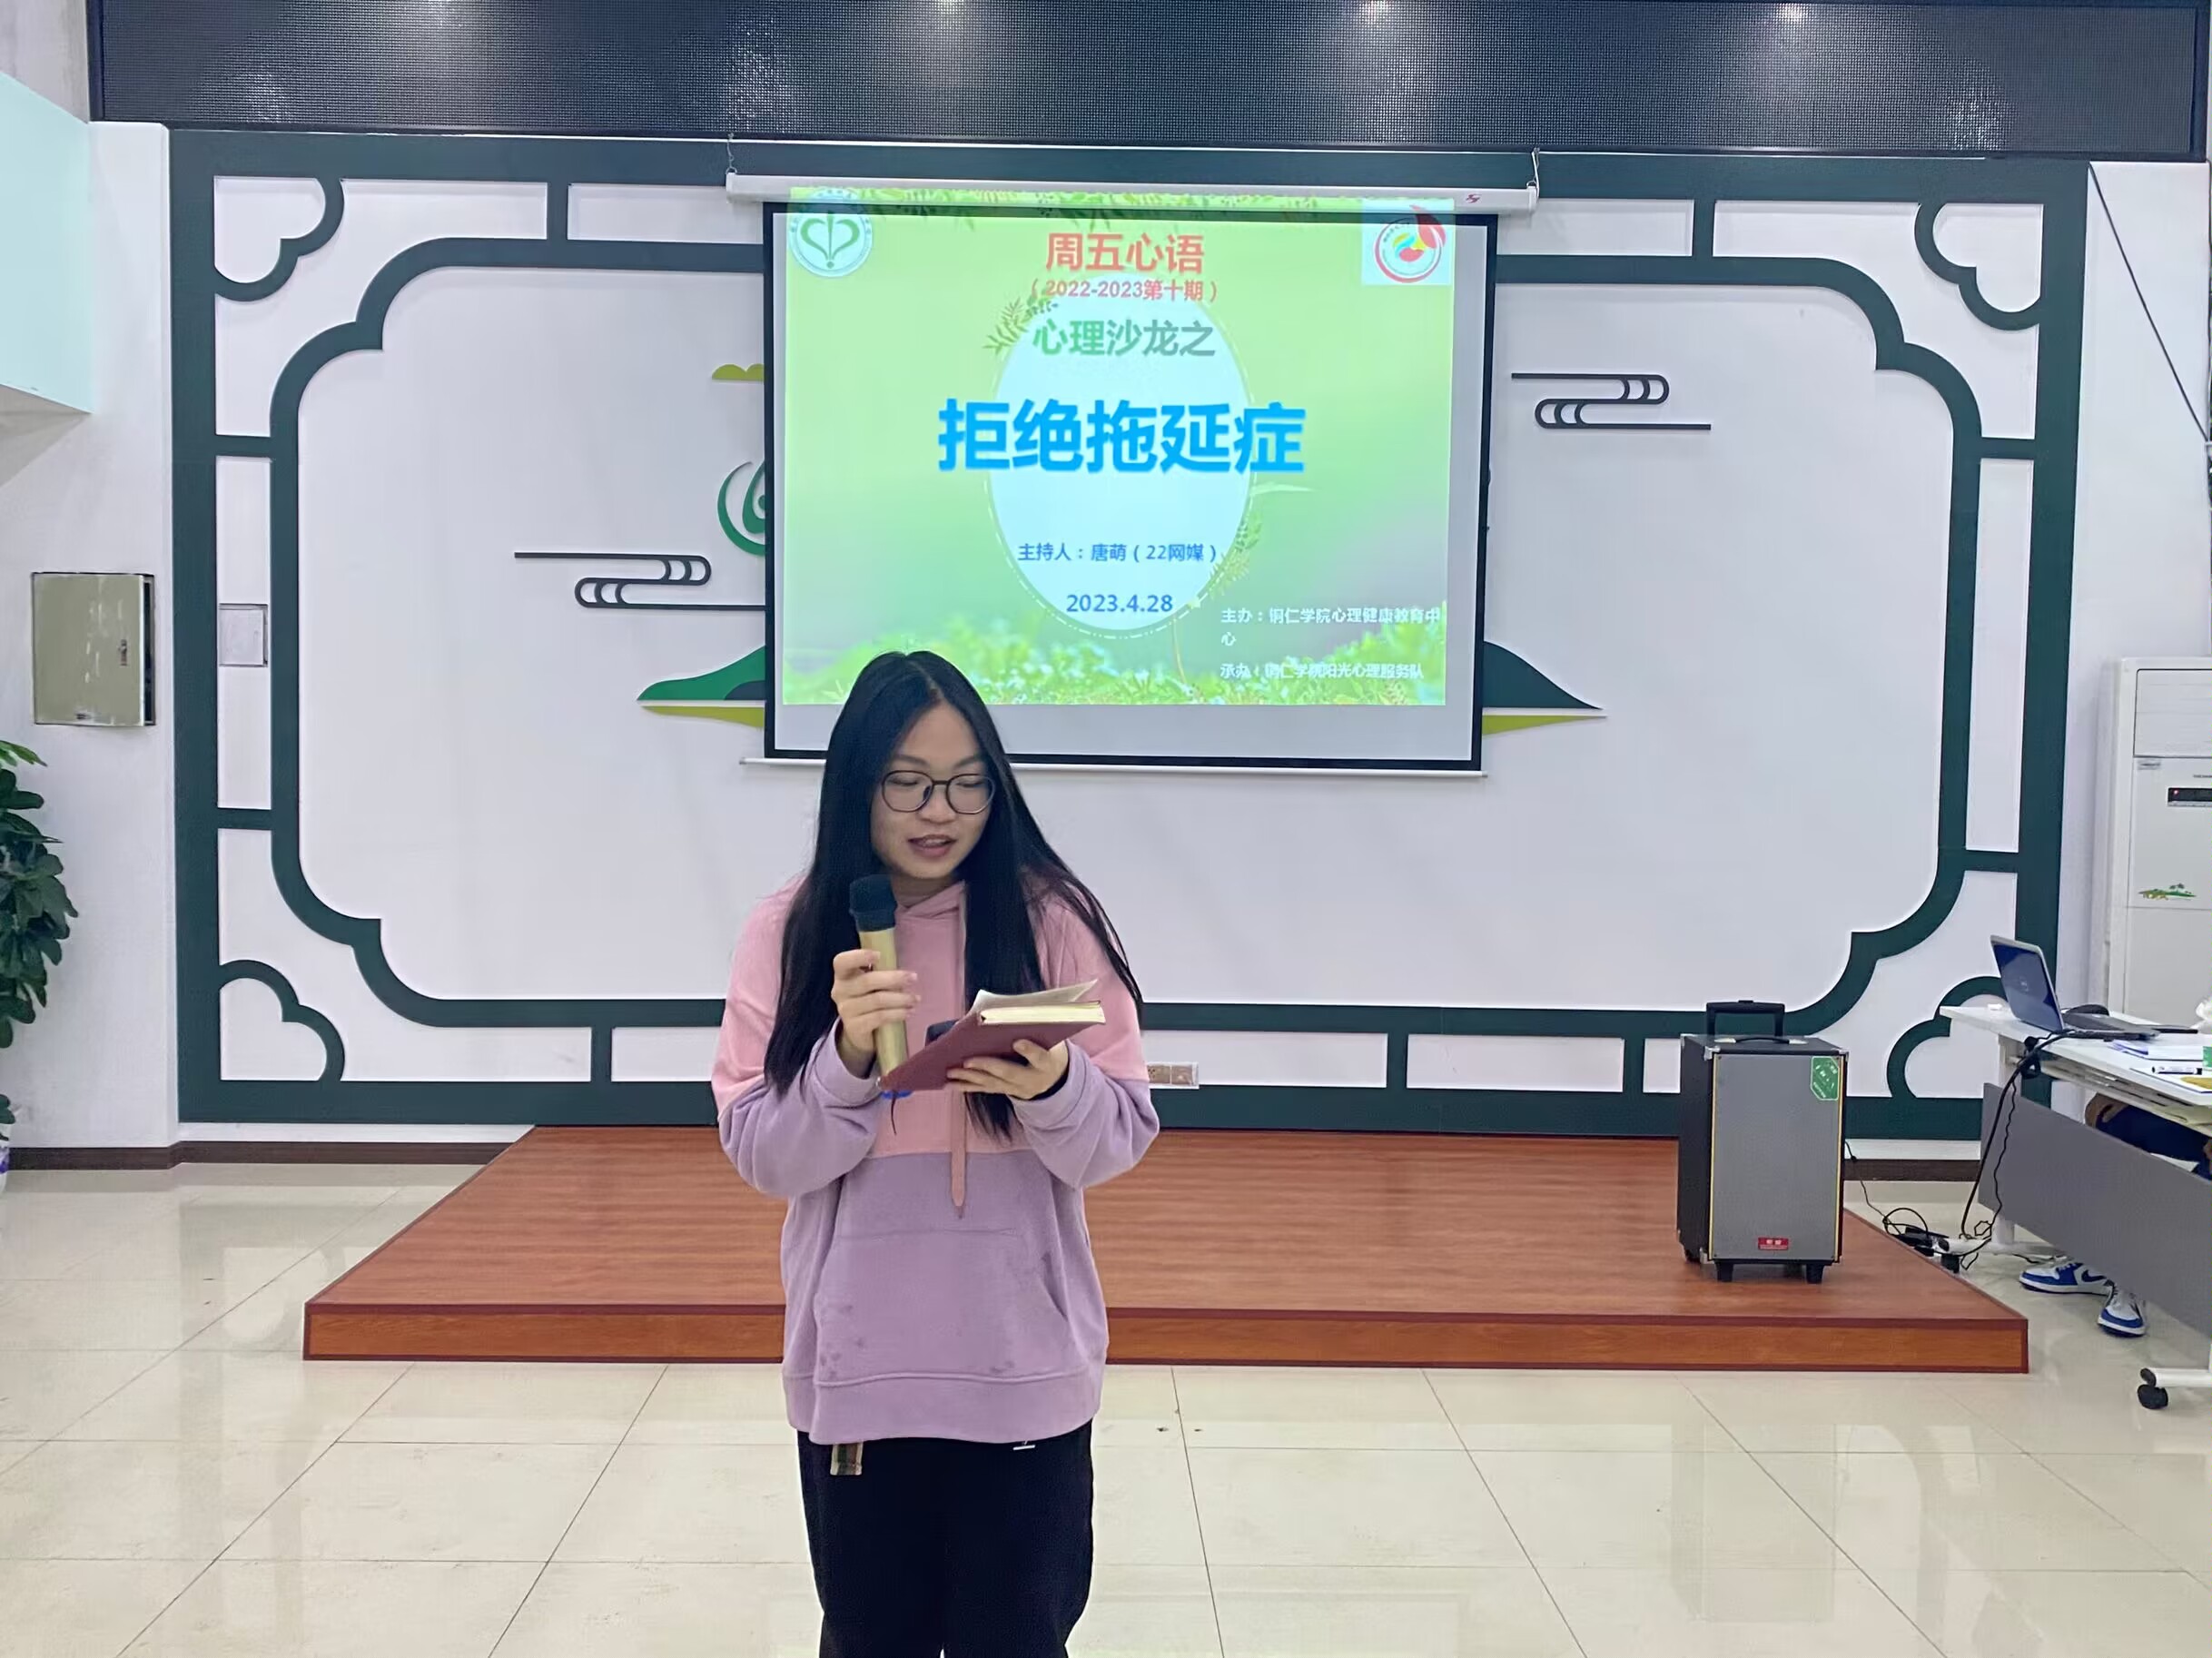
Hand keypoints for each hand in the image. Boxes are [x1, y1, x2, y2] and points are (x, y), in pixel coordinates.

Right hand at [830, 949, 918, 1077]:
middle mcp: (840, 991)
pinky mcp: (854, 1027)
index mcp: (843, 975)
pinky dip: (897, 1013)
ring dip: (901, 998)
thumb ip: (879, 973)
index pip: (842, 962)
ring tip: (915, 999)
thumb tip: (904, 972)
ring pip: (877, 1000)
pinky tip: (908, 1012)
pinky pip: (879, 1017)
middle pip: (867, 981)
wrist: (858, 1032)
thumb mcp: (870, 984)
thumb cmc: (868, 999)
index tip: (879, 955)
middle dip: (894, 978)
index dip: (858, 957)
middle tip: (913, 977)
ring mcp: (846, 1010)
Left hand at [948, 1040, 1069, 1101]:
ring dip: (970, 1078)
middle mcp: (1032, 1079)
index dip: (1030, 1050)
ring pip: (992, 1083)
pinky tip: (951, 1083)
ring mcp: (1018, 1089)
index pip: (1040, 1057)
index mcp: (1047, 1063)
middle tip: (966, 1062)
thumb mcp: (1050, 1039)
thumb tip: (1006, 1012)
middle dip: (987, 1067)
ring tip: (951, 1073)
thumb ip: (1035, 1029)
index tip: (1018, 1042)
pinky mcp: (1006, 1091)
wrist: (1054, 1077)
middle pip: (1009, 1073)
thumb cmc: (1048, 1048)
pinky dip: (967, 1086)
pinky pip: (985, 1089)